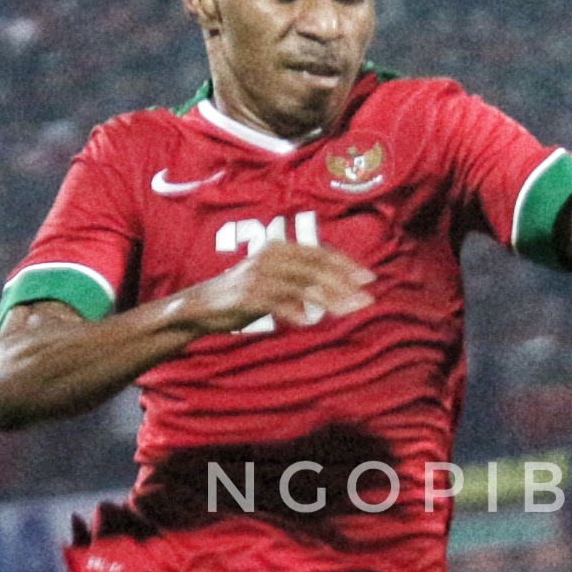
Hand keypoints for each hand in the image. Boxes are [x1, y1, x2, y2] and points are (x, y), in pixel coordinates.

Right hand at [186, 239, 375, 335]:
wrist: (202, 305)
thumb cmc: (246, 294)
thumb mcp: (276, 280)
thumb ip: (303, 280)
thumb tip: (341, 289)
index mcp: (280, 249)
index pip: (320, 253)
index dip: (347, 265)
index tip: (369, 278)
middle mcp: (270, 256)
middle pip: (316, 268)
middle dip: (345, 284)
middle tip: (366, 299)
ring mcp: (258, 275)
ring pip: (301, 285)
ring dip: (329, 299)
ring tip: (348, 311)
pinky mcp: (247, 295)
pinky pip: (277, 302)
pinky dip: (294, 312)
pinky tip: (309, 322)